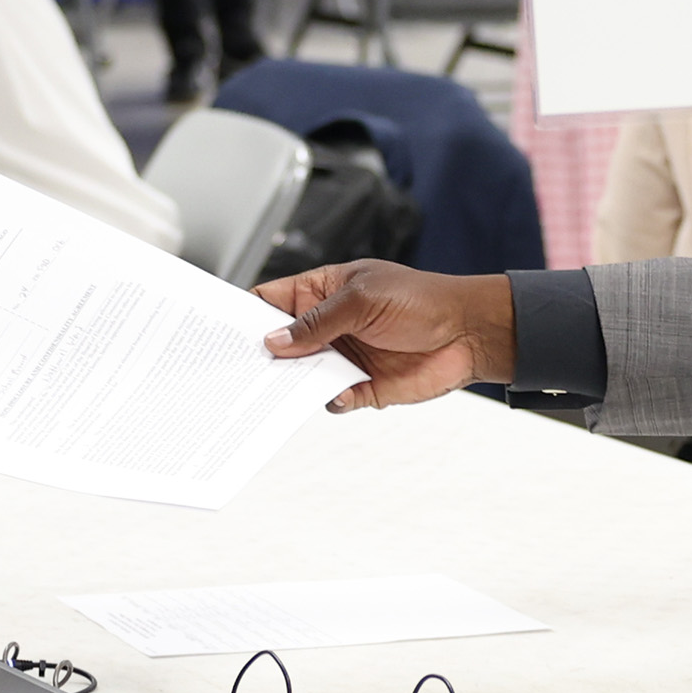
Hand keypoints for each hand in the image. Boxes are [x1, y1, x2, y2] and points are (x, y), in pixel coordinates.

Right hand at [254, 262, 514, 410]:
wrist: (469, 333)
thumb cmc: (422, 300)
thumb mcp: (361, 300)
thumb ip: (316, 322)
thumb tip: (275, 342)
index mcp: (322, 292)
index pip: (272, 302)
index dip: (246, 315)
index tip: (222, 332)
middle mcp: (328, 327)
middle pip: (280, 344)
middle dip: (262, 356)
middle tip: (240, 368)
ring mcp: (342, 357)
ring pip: (301, 376)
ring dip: (291, 383)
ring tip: (280, 389)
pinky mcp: (361, 387)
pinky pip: (331, 399)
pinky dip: (330, 400)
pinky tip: (339, 393)